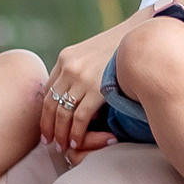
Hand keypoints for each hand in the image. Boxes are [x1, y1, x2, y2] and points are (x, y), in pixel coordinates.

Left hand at [37, 22, 127, 151]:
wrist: (138, 37)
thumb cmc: (118, 49)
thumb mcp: (90, 52)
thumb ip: (77, 69)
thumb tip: (70, 96)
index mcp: (65, 58)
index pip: (48, 91)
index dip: (44, 112)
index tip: (46, 127)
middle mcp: (69, 67)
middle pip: (50, 104)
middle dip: (47, 127)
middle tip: (48, 142)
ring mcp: (82, 78)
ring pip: (62, 114)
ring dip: (61, 134)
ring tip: (62, 147)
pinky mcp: (96, 89)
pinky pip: (80, 118)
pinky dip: (76, 133)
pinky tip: (77, 142)